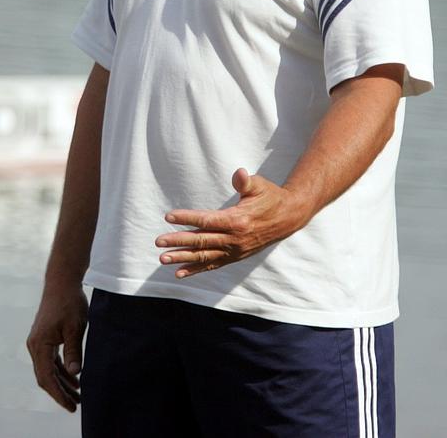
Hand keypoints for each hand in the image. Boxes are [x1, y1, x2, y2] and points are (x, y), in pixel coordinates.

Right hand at [26, 286, 87, 411]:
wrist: (61, 282)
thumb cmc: (69, 303)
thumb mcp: (75, 328)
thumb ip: (73, 351)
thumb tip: (75, 373)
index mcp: (39, 344)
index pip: (46, 377)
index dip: (58, 394)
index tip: (71, 406)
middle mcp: (35, 345)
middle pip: (45, 377)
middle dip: (60, 393)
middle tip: (76, 406)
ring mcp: (38, 342)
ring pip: (48, 369)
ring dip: (61, 383)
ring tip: (78, 396)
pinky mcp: (44, 338)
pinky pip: (50, 360)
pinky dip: (60, 370)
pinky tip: (74, 378)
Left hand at [155, 168, 309, 277]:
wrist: (288, 218)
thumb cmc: (270, 198)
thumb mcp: (260, 186)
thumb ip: (246, 182)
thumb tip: (239, 173)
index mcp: (237, 220)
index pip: (206, 220)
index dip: (187, 218)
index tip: (168, 216)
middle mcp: (234, 239)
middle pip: (201, 241)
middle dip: (178, 241)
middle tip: (158, 241)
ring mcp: (234, 250)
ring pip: (204, 256)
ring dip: (183, 258)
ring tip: (163, 259)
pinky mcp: (235, 256)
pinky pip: (212, 265)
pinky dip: (196, 269)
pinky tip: (180, 273)